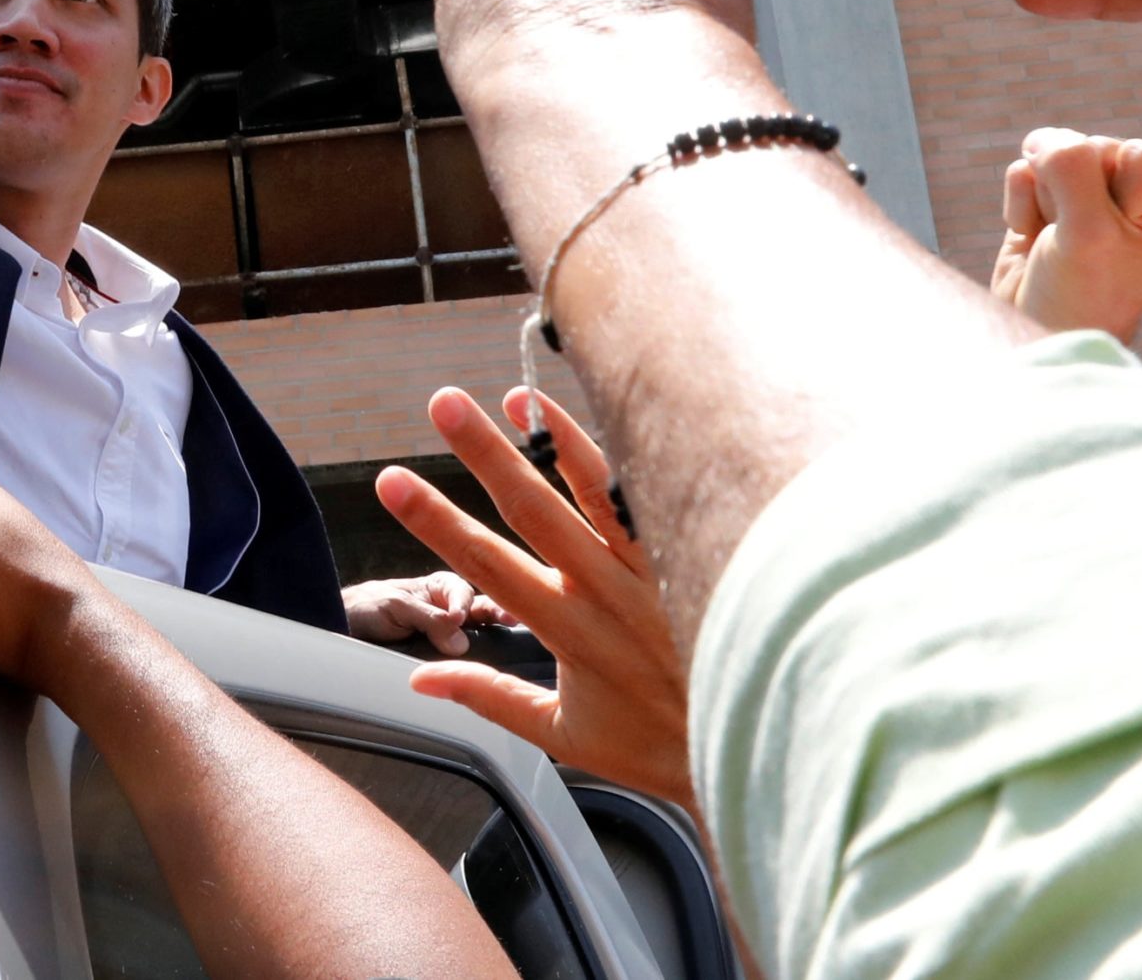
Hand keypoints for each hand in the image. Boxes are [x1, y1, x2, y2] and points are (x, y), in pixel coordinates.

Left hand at [342, 571, 513, 655]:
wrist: (343, 632)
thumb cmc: (366, 608)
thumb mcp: (395, 607)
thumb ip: (428, 619)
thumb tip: (460, 642)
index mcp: (440, 588)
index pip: (464, 591)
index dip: (463, 603)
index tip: (457, 618)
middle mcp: (452, 610)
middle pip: (484, 613)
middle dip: (498, 615)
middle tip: (511, 620)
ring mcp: (451, 638)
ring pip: (481, 639)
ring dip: (494, 643)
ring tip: (509, 647)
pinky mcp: (446, 663)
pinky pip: (467, 665)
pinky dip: (478, 670)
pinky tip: (490, 678)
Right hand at [376, 388, 693, 813]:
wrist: (752, 743)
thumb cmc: (655, 745)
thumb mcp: (564, 737)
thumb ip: (490, 696)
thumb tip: (419, 681)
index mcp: (566, 628)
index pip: (483, 562)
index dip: (432, 519)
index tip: (390, 479)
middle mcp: (605, 588)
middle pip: (532, 505)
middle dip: (481, 451)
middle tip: (442, 402)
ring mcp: (652, 566)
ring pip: (598, 485)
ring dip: (555, 436)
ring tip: (518, 396)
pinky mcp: (691, 554)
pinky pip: (655, 494)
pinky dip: (628, 454)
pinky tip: (607, 415)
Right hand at [989, 127, 1141, 342]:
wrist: (1041, 332)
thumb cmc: (1085, 295)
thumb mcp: (1088, 231)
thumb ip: (1070, 165)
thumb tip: (1041, 139)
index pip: (1139, 155)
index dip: (1118, 205)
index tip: (1121, 248)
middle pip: (1099, 147)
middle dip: (1077, 200)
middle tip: (1086, 248)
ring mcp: (1107, 185)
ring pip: (1061, 150)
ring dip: (1048, 202)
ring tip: (1062, 243)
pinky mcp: (1061, 189)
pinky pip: (1030, 165)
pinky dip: (1023, 204)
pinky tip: (1038, 237)